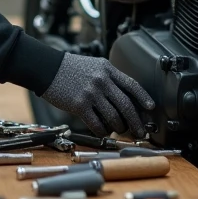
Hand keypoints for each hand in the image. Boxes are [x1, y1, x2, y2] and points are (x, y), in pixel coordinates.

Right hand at [39, 54, 153, 136]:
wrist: (47, 68)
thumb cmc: (70, 68)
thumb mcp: (94, 65)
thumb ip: (109, 77)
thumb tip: (124, 96)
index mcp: (107, 70)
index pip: (132, 85)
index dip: (143, 97)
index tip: (150, 107)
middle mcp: (102, 81)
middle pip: (126, 105)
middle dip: (136, 122)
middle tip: (140, 131)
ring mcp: (91, 94)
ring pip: (114, 117)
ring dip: (119, 128)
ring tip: (120, 130)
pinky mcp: (79, 106)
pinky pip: (97, 124)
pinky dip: (103, 132)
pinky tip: (104, 132)